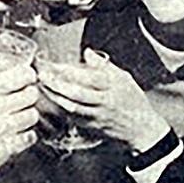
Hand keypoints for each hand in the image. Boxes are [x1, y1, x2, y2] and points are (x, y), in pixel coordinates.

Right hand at [0, 41, 39, 182]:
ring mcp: (7, 130)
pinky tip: (15, 131)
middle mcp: (0, 110)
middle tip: (20, 93)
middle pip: (32, 94)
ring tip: (17, 112)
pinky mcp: (10, 147)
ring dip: (28, 112)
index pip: (22, 75)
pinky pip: (31, 136)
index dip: (26, 73)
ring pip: (34, 114)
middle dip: (28, 91)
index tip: (23, 75)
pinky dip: (27, 133)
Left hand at [37, 49, 169, 149]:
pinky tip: (52, 102)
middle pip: (76, 93)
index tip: (54, 65)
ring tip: (43, 87)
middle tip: (42, 75)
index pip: (88, 77)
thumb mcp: (124, 78)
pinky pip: (73, 118)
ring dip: (55, 97)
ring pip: (72, 107)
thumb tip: (88, 53)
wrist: (141, 129)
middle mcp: (104, 101)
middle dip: (56, 84)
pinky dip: (61, 109)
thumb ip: (104, 65)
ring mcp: (97, 116)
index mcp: (113, 86)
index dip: (69, 71)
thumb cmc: (133, 102)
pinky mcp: (92, 127)